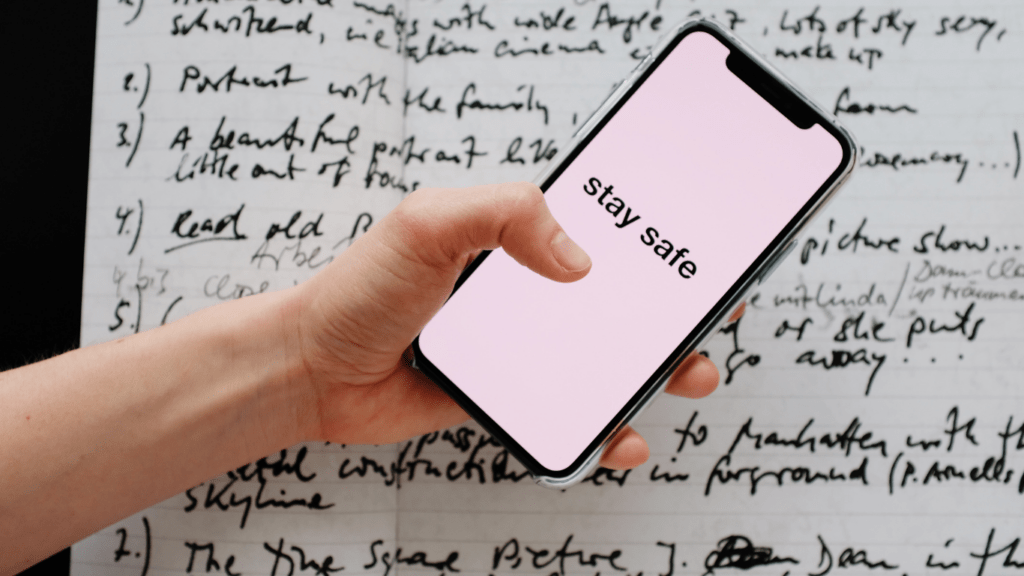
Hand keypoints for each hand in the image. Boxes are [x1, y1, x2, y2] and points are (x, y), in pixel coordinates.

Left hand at [294, 182, 735, 469]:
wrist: (315, 371)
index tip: (701, 242)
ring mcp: (520, 343)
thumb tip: (578, 260)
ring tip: (689, 375)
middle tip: (716, 311)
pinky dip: (603, 424)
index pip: (600, 226)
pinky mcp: (509, 392)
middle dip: (674, 305)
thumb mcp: (428, 224)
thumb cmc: (359, 290)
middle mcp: (525, 288)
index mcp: (513, 237)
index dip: (655, 234)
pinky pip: (570, 407)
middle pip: (619, 295)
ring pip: (606, 356)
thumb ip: (503, 215)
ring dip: (656, 367)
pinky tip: (621, 434)